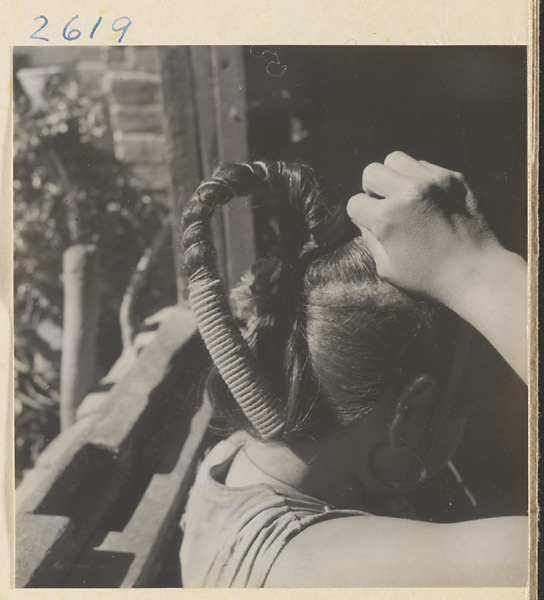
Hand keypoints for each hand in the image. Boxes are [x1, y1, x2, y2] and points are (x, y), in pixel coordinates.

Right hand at [346, 151, 500, 306]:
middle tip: (385, 205)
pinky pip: (424, 165)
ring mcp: (433, 180)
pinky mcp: (454, 177)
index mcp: (387, 217)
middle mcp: (407, 191)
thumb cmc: (430, 277)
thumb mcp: (387, 268)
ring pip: (396, 160)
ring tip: (405, 195)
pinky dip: (419, 178)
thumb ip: (370, 239)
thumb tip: (363, 220)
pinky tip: (428, 198)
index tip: (372, 224)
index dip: (360, 215)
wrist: (477, 272)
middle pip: (372, 172)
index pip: (355, 202)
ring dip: (394, 177)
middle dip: (372, 190)